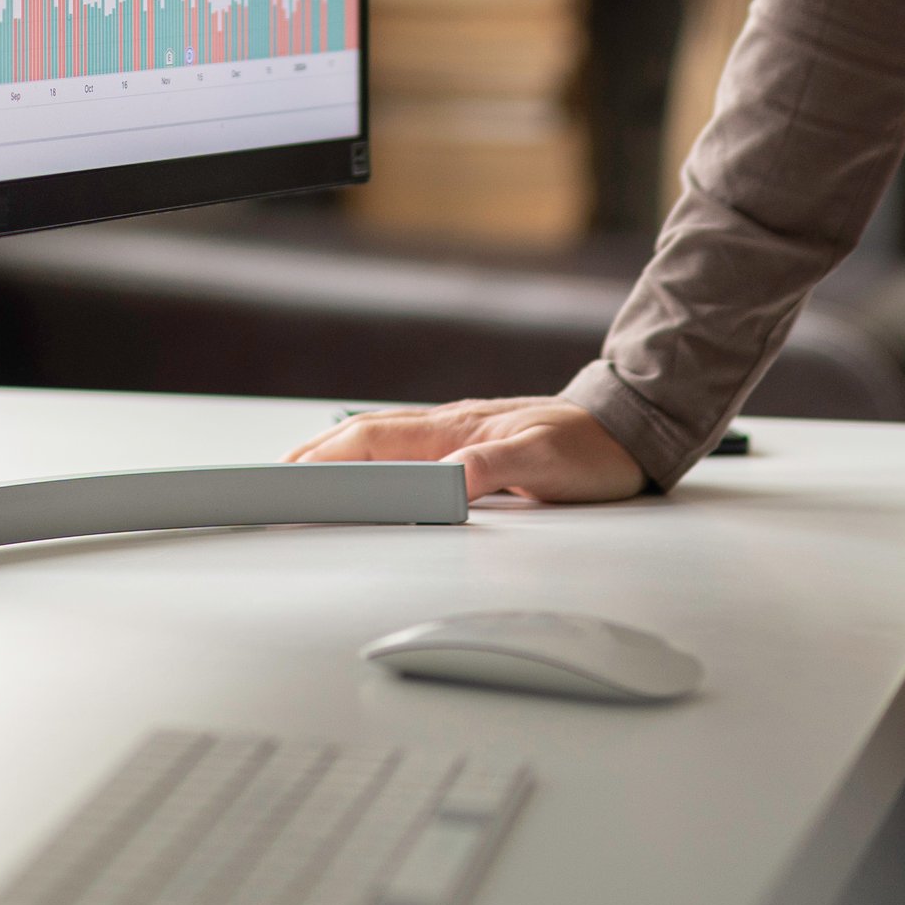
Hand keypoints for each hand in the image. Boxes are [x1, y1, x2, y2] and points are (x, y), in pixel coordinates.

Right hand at [283, 396, 645, 503]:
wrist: (627, 429)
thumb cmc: (591, 447)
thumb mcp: (547, 462)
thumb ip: (496, 467)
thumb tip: (447, 479)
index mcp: (454, 429)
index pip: (372, 441)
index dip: (327, 459)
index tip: (291, 478)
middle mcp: (448, 426)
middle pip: (363, 435)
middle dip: (316, 455)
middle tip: (277, 479)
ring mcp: (456, 432)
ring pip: (380, 438)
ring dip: (337, 452)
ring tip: (304, 472)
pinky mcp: (470, 444)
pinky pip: (404, 448)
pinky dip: (370, 457)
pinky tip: (365, 469)